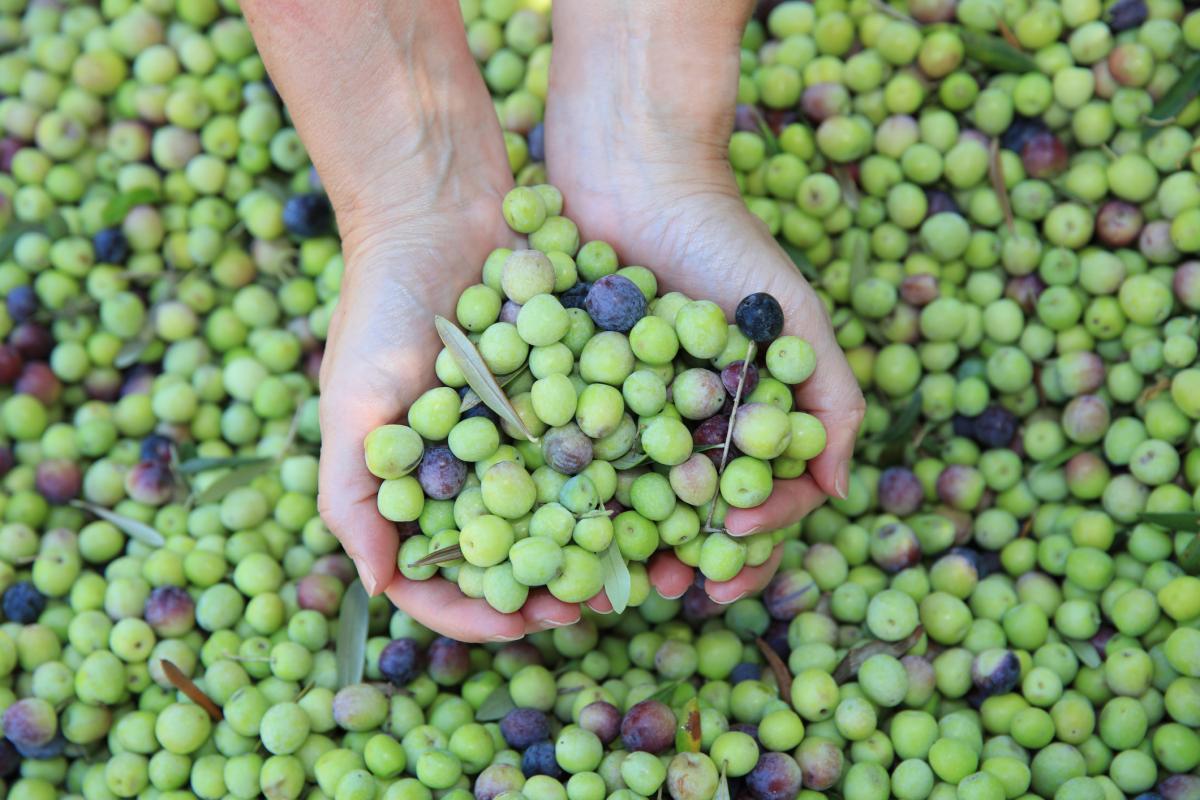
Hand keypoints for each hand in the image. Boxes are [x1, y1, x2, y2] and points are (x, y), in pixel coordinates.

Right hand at [244, 0, 583, 640]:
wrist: (442, 207)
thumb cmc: (383, 304)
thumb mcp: (352, 400)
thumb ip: (353, 492)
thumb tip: (378, 587)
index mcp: (420, 483)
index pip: (443, 575)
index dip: (479, 611)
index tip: (524, 622)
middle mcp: (478, 466)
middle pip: (515, 553)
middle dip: (552, 585)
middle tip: (594, 604)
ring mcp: (527, 429)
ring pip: (566, 506)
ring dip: (599, 541)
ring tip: (638, 562)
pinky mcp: (572, 388)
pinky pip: (602, 442)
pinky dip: (627, 472)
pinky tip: (663, 491)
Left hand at [546, 0, 865, 604]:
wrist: (634, 176)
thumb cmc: (723, 244)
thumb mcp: (789, 318)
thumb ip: (828, 396)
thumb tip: (837, 488)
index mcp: (746, 417)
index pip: (761, 498)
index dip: (755, 538)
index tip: (733, 550)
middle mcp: (689, 426)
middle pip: (691, 516)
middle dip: (685, 559)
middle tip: (667, 587)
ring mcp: (629, 415)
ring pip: (631, 502)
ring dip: (625, 545)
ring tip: (610, 576)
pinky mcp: (572, 396)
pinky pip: (575, 459)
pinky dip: (572, 497)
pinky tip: (558, 524)